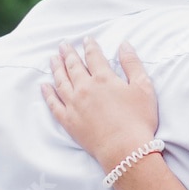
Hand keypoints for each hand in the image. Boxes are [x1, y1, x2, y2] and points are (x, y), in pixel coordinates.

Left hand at [42, 40, 159, 171]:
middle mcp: (84, 88)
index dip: (90, 46)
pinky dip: (48, 93)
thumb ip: (132, 64)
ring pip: (61, 81)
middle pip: (73, 66)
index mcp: (103, 78)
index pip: (94, 57)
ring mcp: (74, 104)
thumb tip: (124, 44)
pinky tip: (44, 86)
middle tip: (63, 45)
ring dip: (56, 68)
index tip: (86, 39)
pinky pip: (54, 103)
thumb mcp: (143, 88)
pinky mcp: (68, 120)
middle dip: (69, 53)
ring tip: (53, 59)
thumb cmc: (139, 120)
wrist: (125, 150)